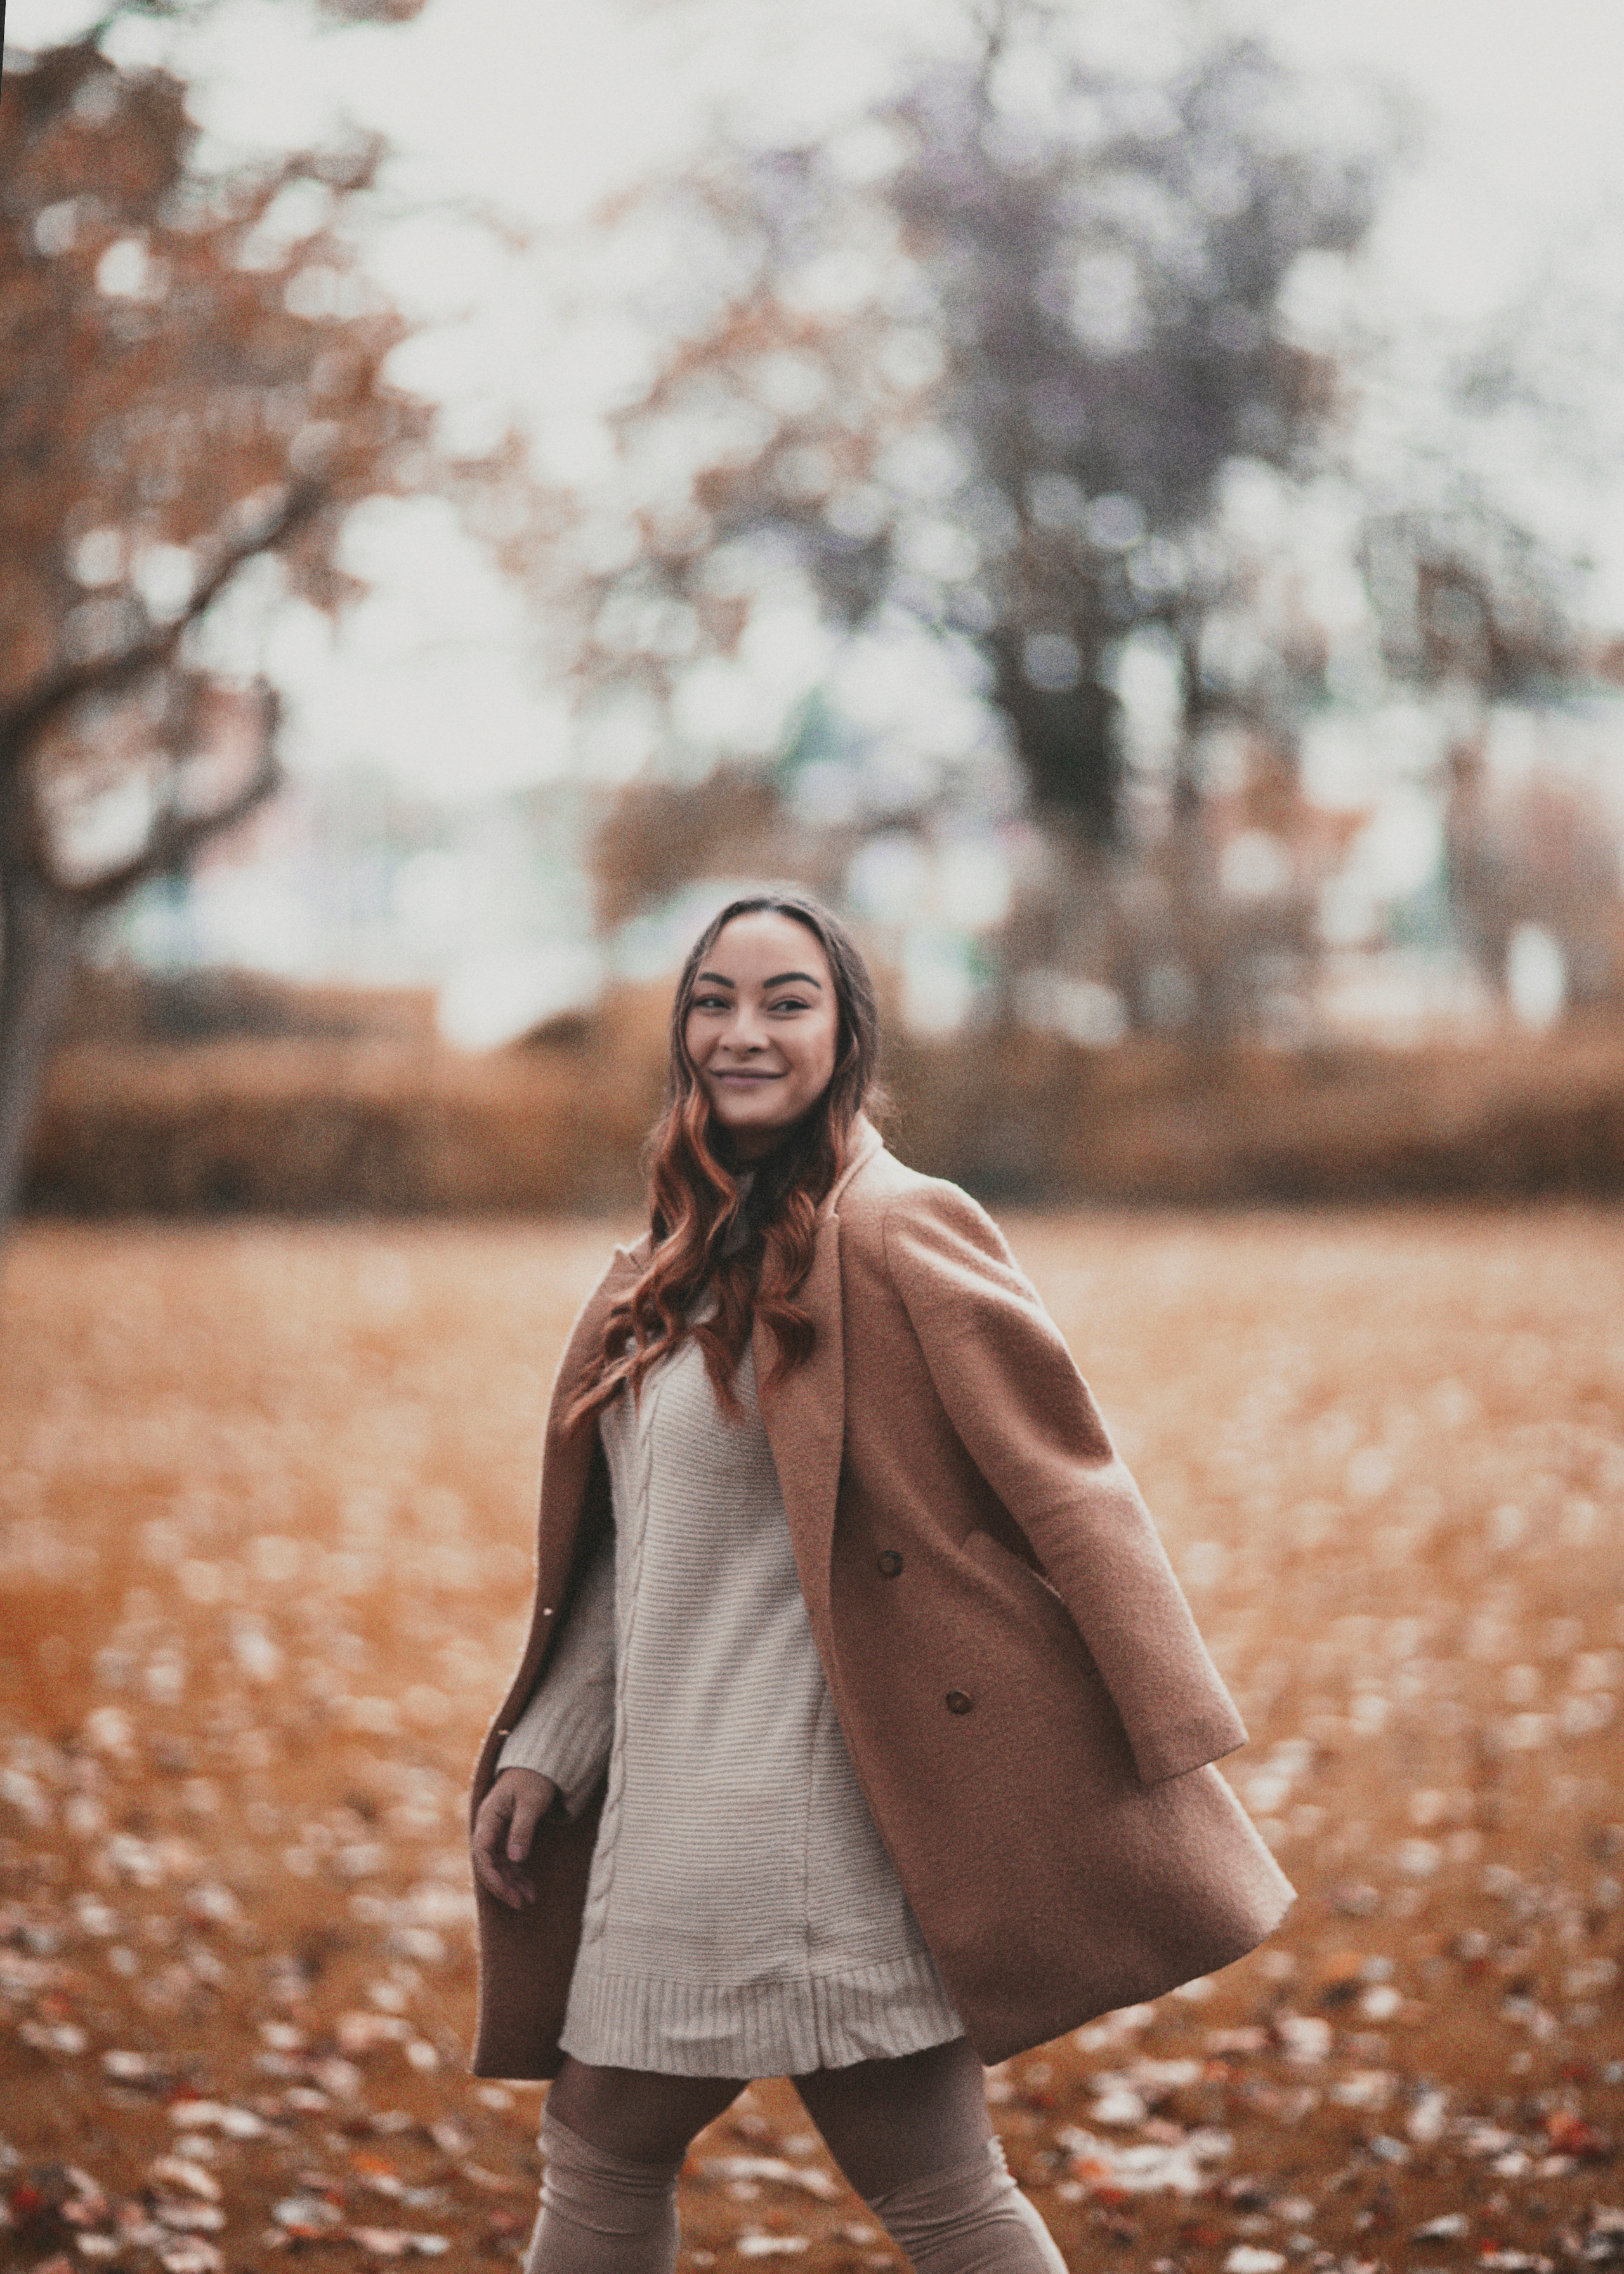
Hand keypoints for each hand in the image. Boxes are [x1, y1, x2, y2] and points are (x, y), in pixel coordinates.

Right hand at [471, 1766, 556, 1909]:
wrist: (538, 1765)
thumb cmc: (534, 1780)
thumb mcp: (531, 1803)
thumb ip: (523, 1829)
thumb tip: (516, 1859)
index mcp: (488, 1817)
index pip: (482, 1852)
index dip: (492, 1875)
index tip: (507, 1892)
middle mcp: (488, 1827)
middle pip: (488, 1863)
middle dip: (503, 1886)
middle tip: (521, 1904)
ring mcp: (496, 1833)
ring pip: (499, 1865)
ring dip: (511, 1884)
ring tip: (529, 1900)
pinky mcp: (506, 1837)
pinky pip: (508, 1861)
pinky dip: (518, 1875)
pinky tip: (530, 1889)